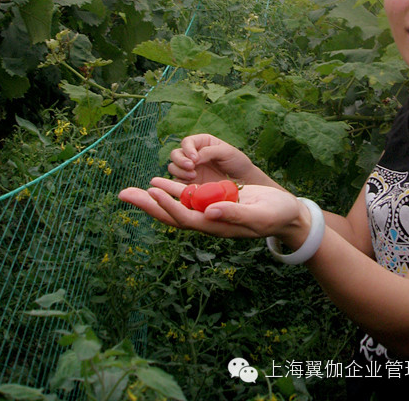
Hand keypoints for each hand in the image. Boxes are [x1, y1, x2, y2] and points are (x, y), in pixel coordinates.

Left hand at [118, 177, 308, 243]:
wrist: (285, 215)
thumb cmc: (274, 214)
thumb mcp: (257, 214)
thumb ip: (234, 213)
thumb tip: (209, 212)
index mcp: (216, 226)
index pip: (184, 217)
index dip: (167, 205)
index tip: (152, 191)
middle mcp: (207, 220)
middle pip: (171, 213)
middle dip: (148, 204)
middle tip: (123, 194)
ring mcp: (209, 211)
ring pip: (176, 204)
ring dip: (155, 197)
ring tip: (133, 189)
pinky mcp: (213, 201)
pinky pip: (187, 197)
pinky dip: (172, 191)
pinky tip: (160, 183)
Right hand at [167, 133, 258, 184]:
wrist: (243, 181)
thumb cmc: (237, 162)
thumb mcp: (226, 152)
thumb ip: (209, 152)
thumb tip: (193, 158)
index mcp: (202, 143)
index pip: (187, 142)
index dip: (188, 149)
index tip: (195, 158)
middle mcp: (193, 155)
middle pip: (175, 154)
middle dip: (180, 160)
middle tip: (191, 167)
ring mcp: (190, 170)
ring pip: (173, 168)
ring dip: (179, 171)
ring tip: (194, 176)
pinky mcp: (189, 183)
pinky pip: (177, 182)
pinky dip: (179, 183)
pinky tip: (191, 185)